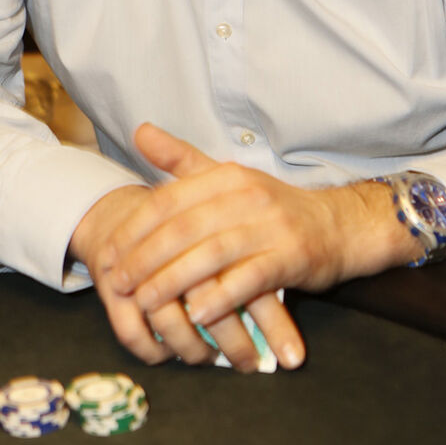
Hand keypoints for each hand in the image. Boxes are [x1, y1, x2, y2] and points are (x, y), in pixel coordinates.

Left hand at [69, 138, 306, 371]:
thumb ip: (181, 159)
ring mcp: (271, 226)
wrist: (336, 225)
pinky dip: (220, 296)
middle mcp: (248, 195)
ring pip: (211, 254)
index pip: (168, 200)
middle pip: (184, 228)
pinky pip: (249, 278)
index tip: (109, 254)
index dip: (134, 229)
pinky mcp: (291, 256)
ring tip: (145, 302)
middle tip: (117, 283)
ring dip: (173, 281)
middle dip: (145, 258)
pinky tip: (196, 314)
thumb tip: (139, 131)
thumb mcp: (227, 177)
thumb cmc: (272, 207)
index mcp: (227, 175)